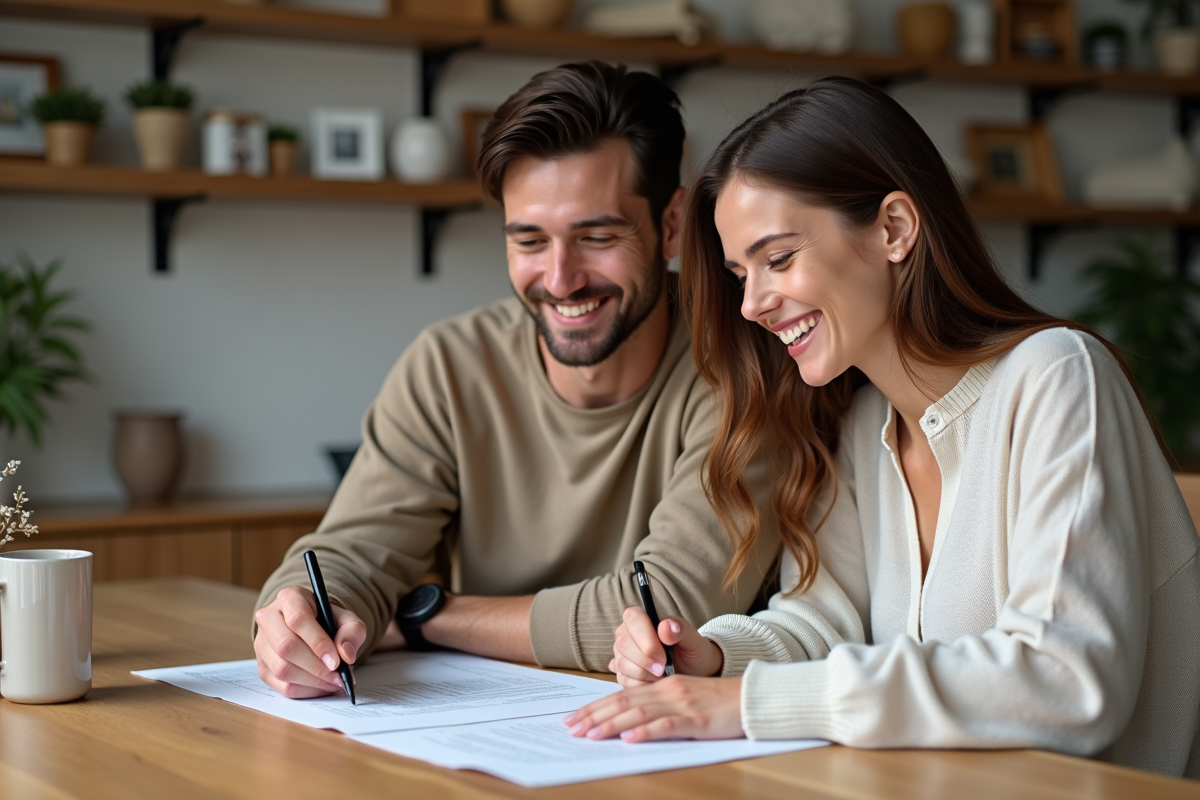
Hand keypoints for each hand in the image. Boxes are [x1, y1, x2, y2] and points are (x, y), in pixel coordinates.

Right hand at [253, 586, 366, 698]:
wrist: (313, 627)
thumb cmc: (328, 621)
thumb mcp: (347, 619)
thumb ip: (352, 632)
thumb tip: (347, 655)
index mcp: (289, 598)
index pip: (298, 620)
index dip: (318, 642)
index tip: (336, 661)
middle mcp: (269, 618)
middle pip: (286, 647)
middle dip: (316, 667)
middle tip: (338, 677)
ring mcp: (261, 644)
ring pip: (281, 669)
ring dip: (312, 681)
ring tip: (334, 682)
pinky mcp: (262, 666)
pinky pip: (281, 685)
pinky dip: (305, 691)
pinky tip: (322, 687)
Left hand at [564, 676, 743, 741]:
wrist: (752, 698)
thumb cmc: (719, 703)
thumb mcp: (685, 699)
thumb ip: (660, 707)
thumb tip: (630, 725)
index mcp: (663, 686)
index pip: (621, 696)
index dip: (596, 707)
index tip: (575, 718)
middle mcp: (668, 691)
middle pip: (624, 703)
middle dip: (594, 716)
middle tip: (571, 728)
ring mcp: (682, 705)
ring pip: (639, 713)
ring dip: (612, 725)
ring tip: (591, 735)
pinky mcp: (697, 721)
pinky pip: (668, 726)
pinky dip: (646, 732)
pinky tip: (630, 740)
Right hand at [609, 607, 722, 687]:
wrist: (692, 673)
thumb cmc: (691, 652)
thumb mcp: (693, 640)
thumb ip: (681, 629)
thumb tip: (666, 625)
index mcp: (641, 619)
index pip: (633, 618)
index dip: (645, 639)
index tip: (663, 657)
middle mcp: (626, 634)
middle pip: (623, 644)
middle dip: (645, 661)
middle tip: (664, 669)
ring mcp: (622, 654)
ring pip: (622, 664)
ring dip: (645, 674)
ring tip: (662, 674)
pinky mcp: (621, 674)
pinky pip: (624, 681)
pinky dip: (642, 685)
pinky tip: (654, 682)